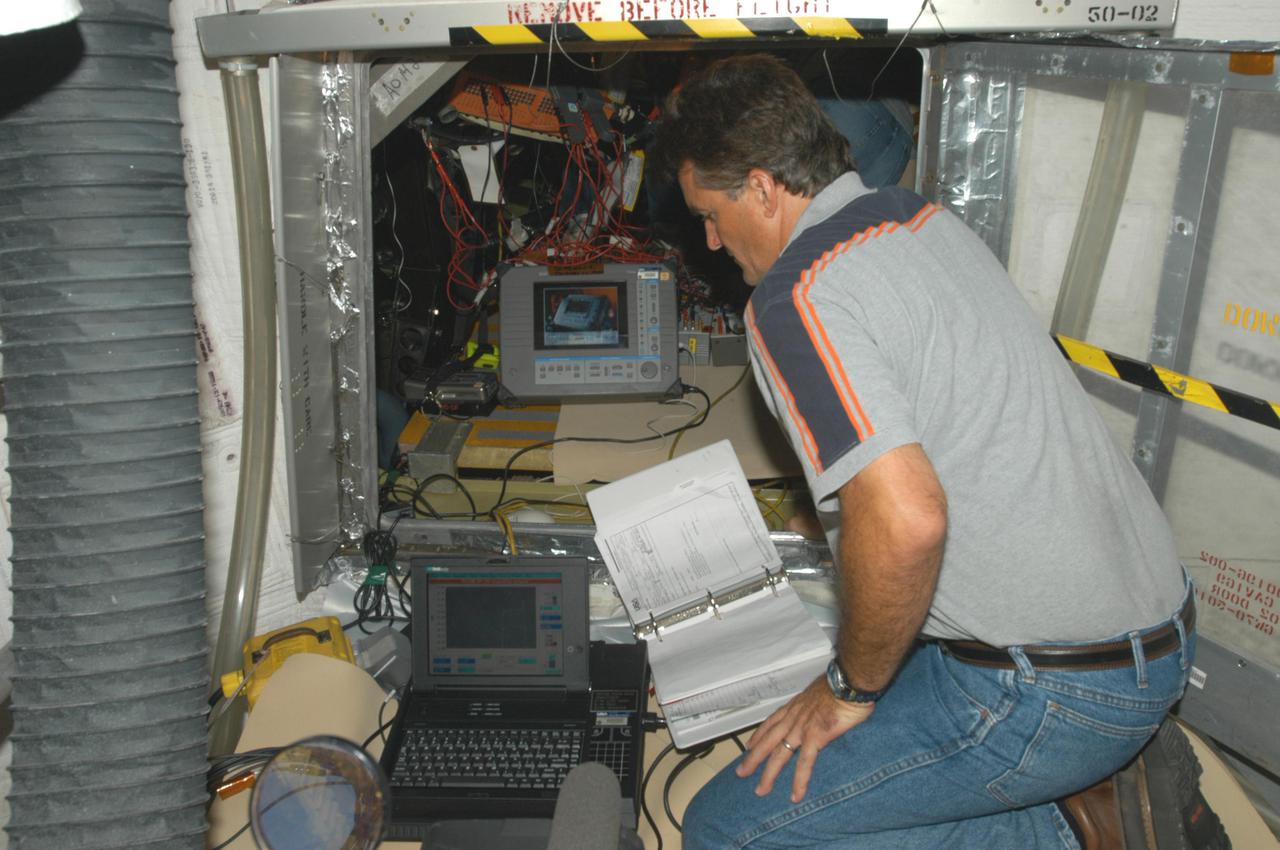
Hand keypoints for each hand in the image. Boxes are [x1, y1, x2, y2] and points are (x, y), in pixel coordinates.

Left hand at [735, 675, 873, 802]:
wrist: (847, 682)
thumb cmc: (840, 684)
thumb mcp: (820, 691)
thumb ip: (816, 704)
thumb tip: (821, 708)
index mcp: (795, 706)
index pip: (771, 722)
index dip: (758, 735)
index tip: (748, 745)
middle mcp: (793, 717)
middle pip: (768, 741)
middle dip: (753, 758)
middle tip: (741, 772)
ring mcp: (801, 729)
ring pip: (780, 755)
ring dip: (769, 774)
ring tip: (760, 791)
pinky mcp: (815, 738)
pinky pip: (805, 764)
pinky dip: (799, 781)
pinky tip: (795, 796)